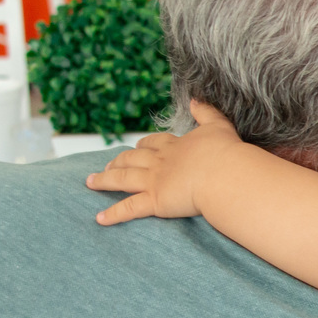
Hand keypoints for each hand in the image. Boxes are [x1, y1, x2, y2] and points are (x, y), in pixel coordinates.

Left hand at [86, 101, 242, 225]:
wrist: (226, 174)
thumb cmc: (226, 152)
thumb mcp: (218, 125)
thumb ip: (206, 112)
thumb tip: (195, 99)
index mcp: (175, 146)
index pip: (154, 143)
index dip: (144, 144)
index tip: (138, 145)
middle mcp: (160, 162)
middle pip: (132, 159)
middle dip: (119, 161)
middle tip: (108, 164)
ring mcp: (155, 181)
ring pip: (123, 179)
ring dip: (105, 180)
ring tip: (91, 182)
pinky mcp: (155, 201)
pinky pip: (129, 208)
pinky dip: (113, 214)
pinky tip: (100, 219)